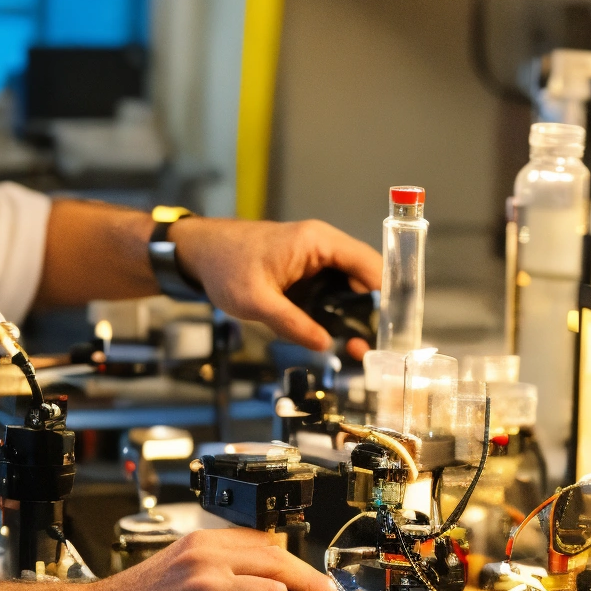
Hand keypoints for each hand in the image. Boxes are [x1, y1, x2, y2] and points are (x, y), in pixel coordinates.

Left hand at [174, 217, 382, 354]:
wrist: (198, 252)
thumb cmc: (224, 266)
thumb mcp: (256, 301)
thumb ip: (292, 323)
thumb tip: (325, 345)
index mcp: (317, 242)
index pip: (370, 265)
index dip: (386, 296)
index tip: (392, 328)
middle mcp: (323, 245)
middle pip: (364, 279)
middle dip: (370, 313)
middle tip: (368, 348)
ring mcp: (315, 257)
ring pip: (349, 287)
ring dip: (353, 315)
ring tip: (354, 348)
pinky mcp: (305, 270)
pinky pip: (331, 290)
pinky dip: (335, 311)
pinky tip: (333, 335)